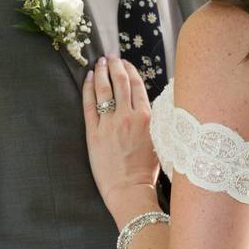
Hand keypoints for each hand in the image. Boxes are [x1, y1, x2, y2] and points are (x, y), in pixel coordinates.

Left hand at [83, 56, 159, 218]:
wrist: (130, 190)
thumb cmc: (147, 171)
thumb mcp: (160, 141)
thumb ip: (154, 121)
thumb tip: (148, 105)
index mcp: (147, 118)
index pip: (138, 85)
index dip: (130, 70)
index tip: (126, 63)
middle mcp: (128, 116)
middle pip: (121, 82)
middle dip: (115, 65)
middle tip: (111, 57)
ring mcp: (109, 124)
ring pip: (104, 89)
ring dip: (102, 72)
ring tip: (99, 62)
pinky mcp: (94, 133)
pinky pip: (89, 104)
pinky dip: (89, 88)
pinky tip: (88, 78)